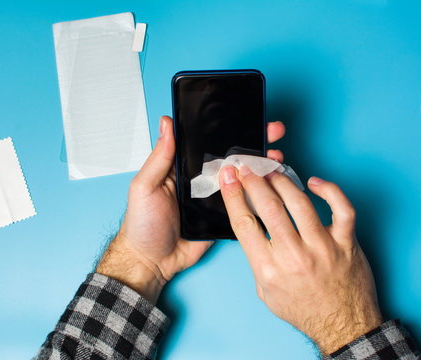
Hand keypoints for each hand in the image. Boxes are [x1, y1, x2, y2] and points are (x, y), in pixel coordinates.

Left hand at [97, 116, 285, 302]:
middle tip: (274, 131)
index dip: (228, 128)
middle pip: (231, 156)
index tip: (248, 115)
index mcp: (183, 167)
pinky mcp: (225, 217)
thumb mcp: (145, 186)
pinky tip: (274, 182)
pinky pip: (244, 203)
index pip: (208, 141)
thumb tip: (166, 123)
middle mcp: (202, 179)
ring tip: (277, 155)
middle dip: (255, 141)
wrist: (152, 261)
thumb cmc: (142, 224)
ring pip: (242, 177)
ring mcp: (215, 198)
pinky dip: (259, 193)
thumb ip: (159, 157)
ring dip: (261, 165)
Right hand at [218, 168, 382, 354]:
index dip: (233, 195)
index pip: (244, 223)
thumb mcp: (266, 292)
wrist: (342, 327)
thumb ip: (257, 259)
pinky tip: (314, 182)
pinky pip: (341, 208)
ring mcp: (323, 248)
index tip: (228, 177)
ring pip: (300, 202)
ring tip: (273, 172)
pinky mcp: (346, 243)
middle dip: (253, 181)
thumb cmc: (304, 309)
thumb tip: (251, 225)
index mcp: (269, 270)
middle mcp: (294, 257)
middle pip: (268, 207)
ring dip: (282, 181)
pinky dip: (329, 190)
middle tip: (248, 168)